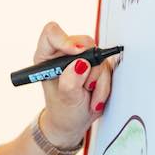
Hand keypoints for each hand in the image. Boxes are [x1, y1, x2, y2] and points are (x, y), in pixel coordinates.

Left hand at [33, 22, 116, 146]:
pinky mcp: (96, 64)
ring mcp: (82, 58)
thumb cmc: (63, 111)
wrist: (75, 120)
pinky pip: (108, 67)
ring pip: (99, 57)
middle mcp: (64, 54)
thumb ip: (70, 82)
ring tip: (88, 95)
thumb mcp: (65, 100)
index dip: (65, 40)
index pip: (51, 34)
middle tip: (86, 87)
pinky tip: (94, 95)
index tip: (76, 53)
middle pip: (83, 42)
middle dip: (89, 68)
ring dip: (97, 81)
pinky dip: (105, 84)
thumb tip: (80, 64)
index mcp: (46, 57)